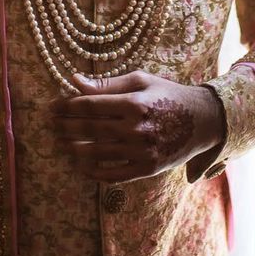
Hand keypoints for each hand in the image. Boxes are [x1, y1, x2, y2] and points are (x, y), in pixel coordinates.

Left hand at [52, 71, 225, 181]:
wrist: (203, 120)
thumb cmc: (168, 95)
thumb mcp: (141, 80)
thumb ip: (108, 84)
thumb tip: (74, 81)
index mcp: (134, 102)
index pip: (89, 105)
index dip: (66, 106)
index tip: (52, 107)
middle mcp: (137, 128)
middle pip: (89, 129)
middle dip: (65, 127)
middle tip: (51, 125)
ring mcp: (142, 151)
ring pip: (96, 153)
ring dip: (73, 149)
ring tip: (61, 144)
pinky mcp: (147, 169)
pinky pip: (113, 175)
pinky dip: (93, 172)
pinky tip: (81, 165)